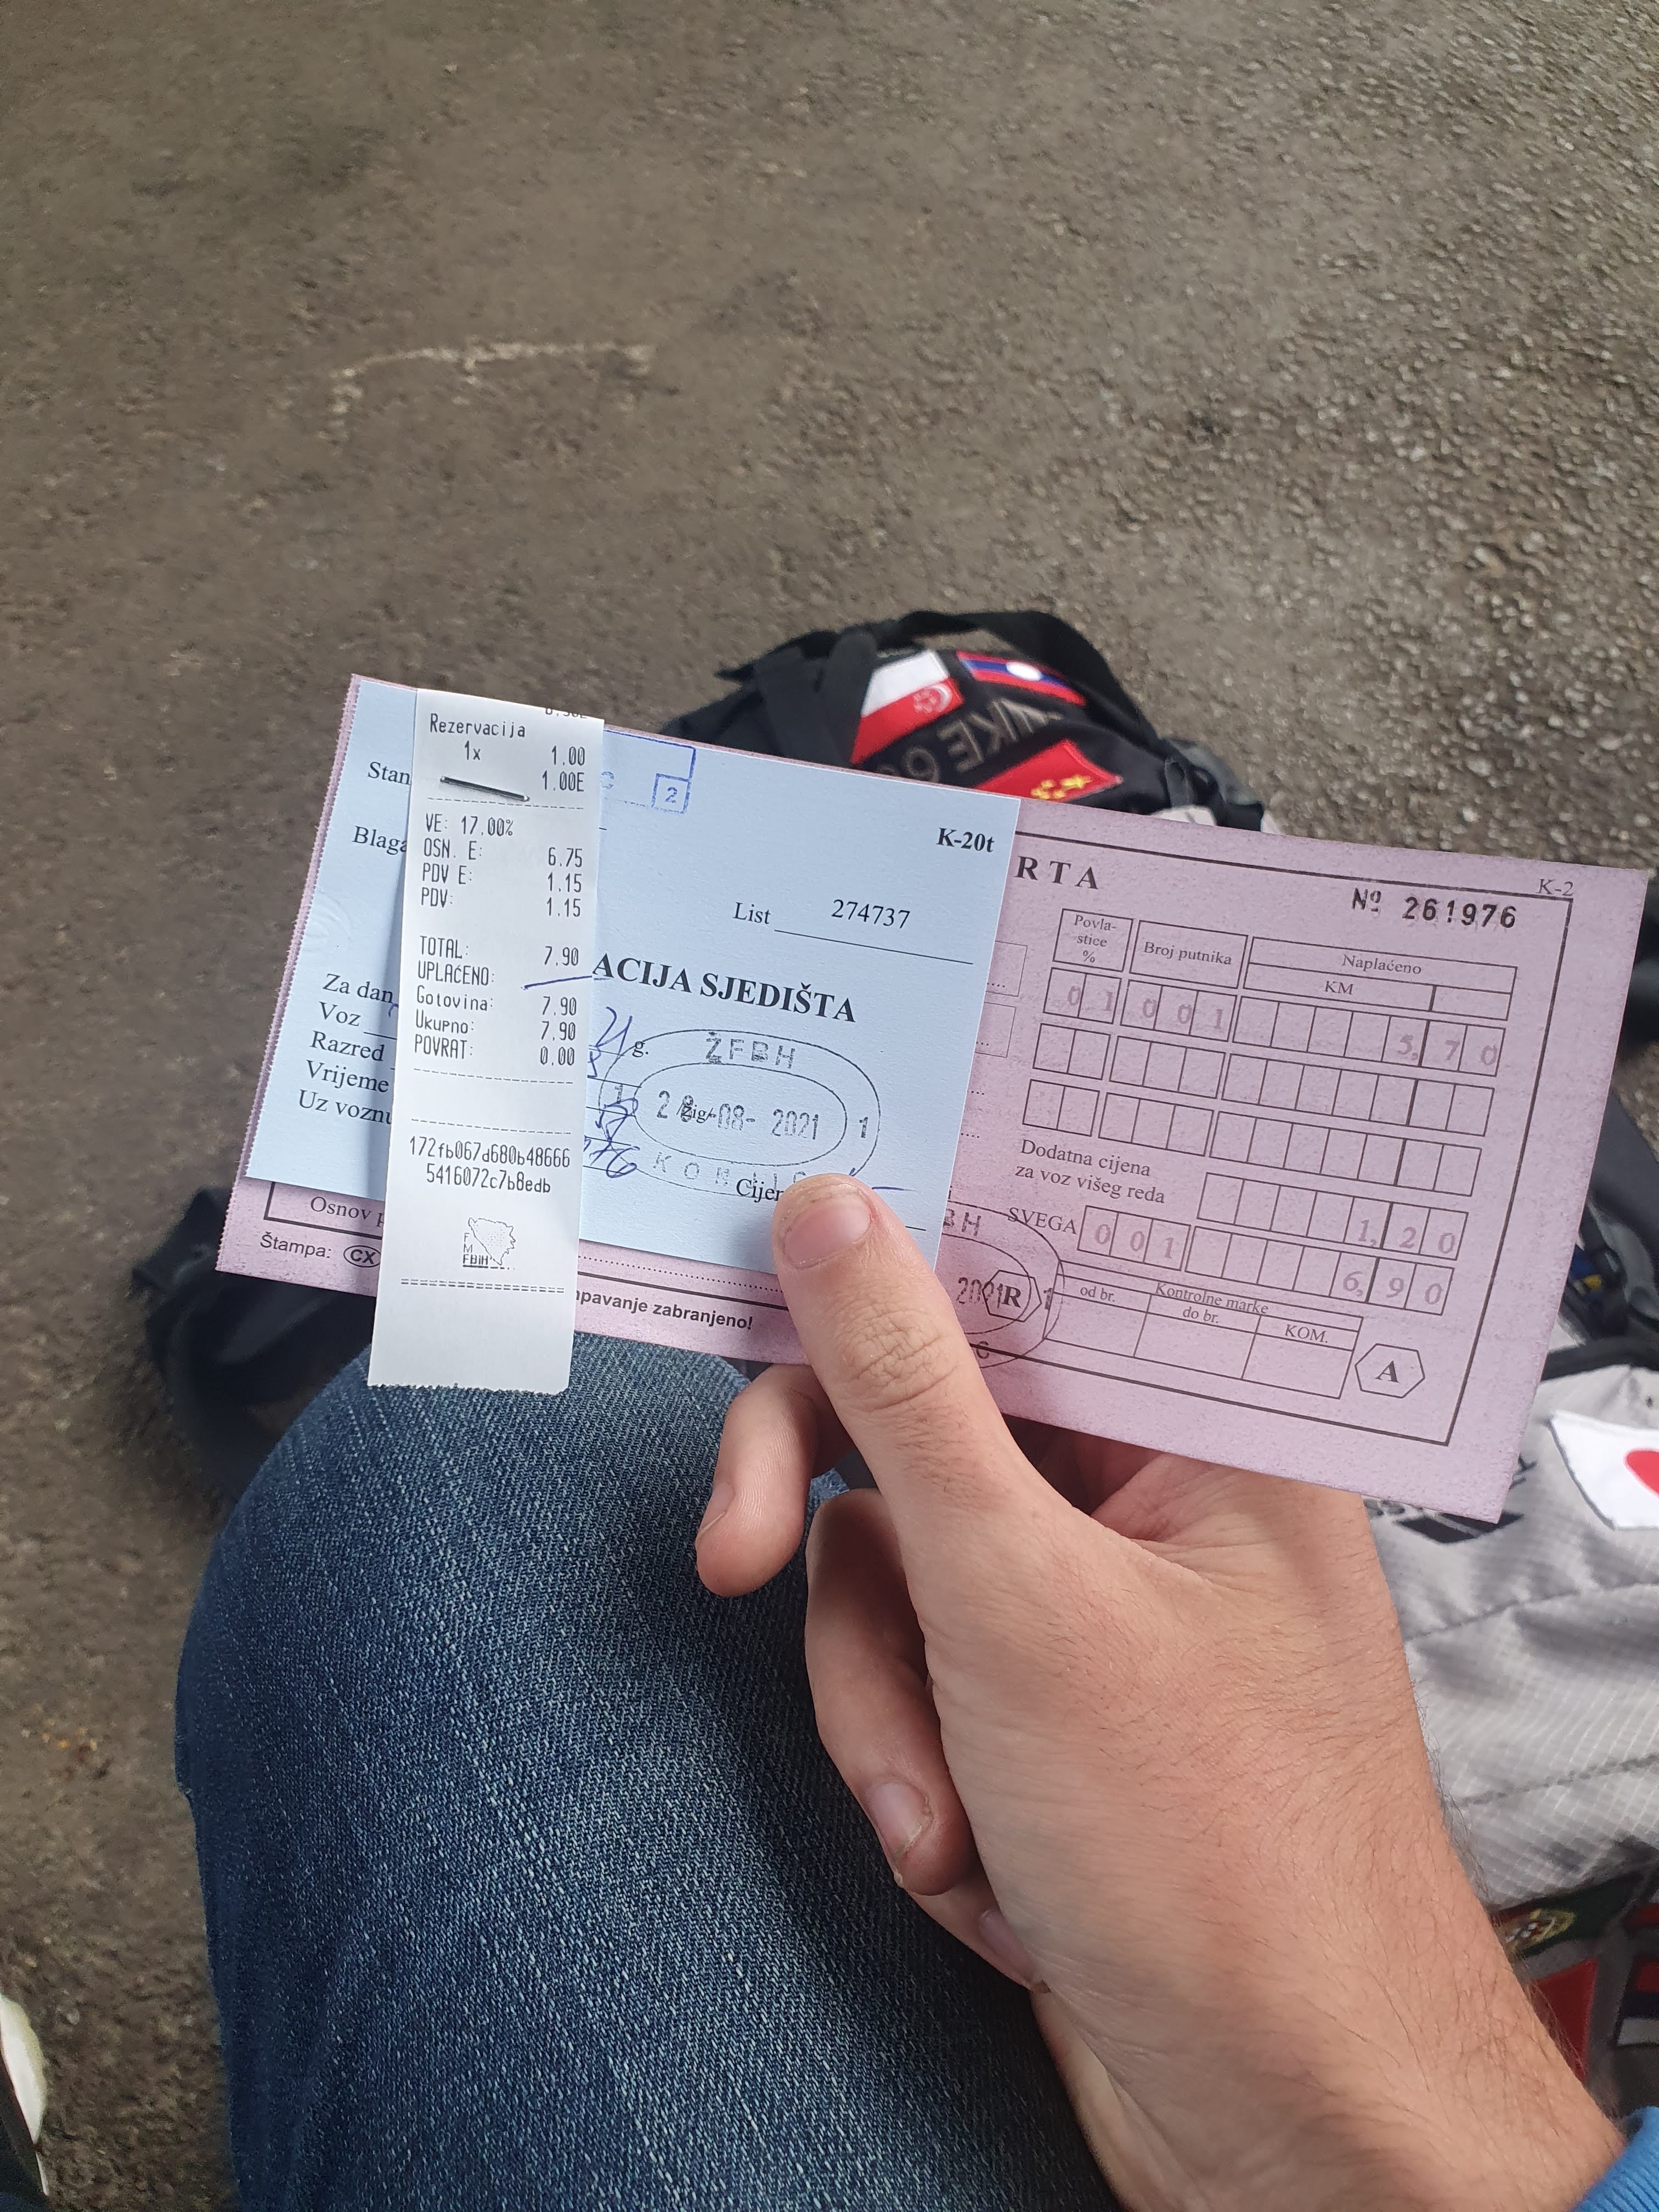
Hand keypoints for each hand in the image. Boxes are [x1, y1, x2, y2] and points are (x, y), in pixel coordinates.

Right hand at [695, 1176, 1622, 2211]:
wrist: (1285, 2136)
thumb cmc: (1222, 1869)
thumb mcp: (1019, 1596)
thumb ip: (907, 1391)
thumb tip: (833, 1215)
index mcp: (1202, 1426)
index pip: (1012, 1273)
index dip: (874, 1270)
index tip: (749, 1276)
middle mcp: (1155, 1502)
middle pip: (920, 1428)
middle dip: (834, 1541)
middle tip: (727, 1556)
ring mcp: (1096, 1616)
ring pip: (892, 1575)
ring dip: (886, 1710)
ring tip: (954, 1823)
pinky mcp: (1048, 1719)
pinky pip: (914, 1682)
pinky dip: (918, 1777)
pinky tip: (989, 1873)